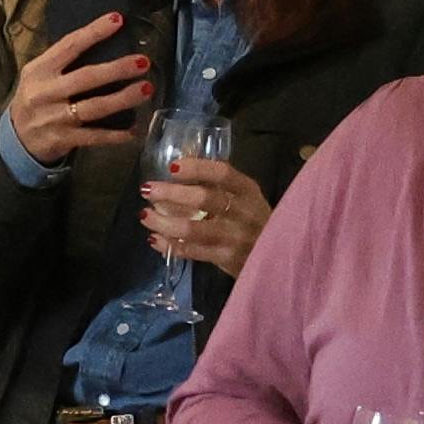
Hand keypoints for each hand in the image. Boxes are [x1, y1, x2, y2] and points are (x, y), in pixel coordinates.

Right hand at [0, 16, 154, 169]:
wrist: (14, 140)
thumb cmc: (36, 99)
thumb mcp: (39, 76)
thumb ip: (63, 62)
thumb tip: (104, 41)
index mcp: (39, 70)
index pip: (69, 46)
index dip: (94, 32)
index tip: (118, 20)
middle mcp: (45, 92)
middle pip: (86, 77)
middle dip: (117, 69)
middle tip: (143, 62)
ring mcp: (54, 118)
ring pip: (94, 107)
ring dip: (122, 99)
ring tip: (145, 89)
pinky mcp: (62, 140)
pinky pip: (94, 136)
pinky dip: (115, 135)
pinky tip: (134, 131)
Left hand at [140, 150, 268, 273]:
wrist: (278, 259)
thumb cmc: (255, 222)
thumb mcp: (246, 200)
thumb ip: (219, 186)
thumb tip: (180, 164)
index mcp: (248, 191)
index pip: (223, 173)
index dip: (197, 168)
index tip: (172, 166)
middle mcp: (243, 212)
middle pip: (204, 199)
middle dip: (171, 193)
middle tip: (147, 189)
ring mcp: (235, 238)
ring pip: (193, 229)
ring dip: (164, 222)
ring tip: (145, 216)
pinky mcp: (226, 259)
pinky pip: (191, 251)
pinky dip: (169, 245)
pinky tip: (155, 239)